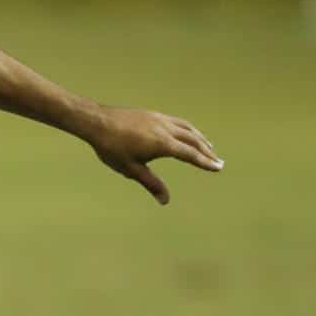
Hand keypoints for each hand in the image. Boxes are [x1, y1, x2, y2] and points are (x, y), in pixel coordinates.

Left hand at [85, 107, 221, 204]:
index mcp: (162, 144)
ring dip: (200, 138)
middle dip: (207, 152)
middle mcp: (165, 129)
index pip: (190, 154)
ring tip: (208, 146)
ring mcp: (160, 119)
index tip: (218, 168)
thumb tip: (165, 201)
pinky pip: (178, 122)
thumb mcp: (130, 169)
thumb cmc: (111, 148)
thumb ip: (151, 183)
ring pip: (187, 129)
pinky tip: (187, 133)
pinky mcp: (154, 114)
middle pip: (193, 140)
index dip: (205, 162)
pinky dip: (188, 129)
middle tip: (219, 162)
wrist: (97, 121)